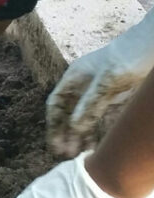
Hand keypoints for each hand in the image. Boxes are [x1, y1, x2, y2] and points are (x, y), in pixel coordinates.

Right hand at [47, 8, 153, 157]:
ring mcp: (100, 90)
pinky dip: (99, 129)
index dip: (53, 125)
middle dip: (66, 133)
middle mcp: (84, 85)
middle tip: (66, 154)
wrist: (153, 43)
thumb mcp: (107, 83)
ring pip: (85, 116)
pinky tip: (99, 142)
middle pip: (69, 113)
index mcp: (75, 78)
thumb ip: (90, 105)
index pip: (56, 105)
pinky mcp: (116, 95)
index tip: (55, 144)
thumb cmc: (129, 57)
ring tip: (81, 153)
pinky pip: (102, 116)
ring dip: (82, 134)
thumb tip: (74, 128)